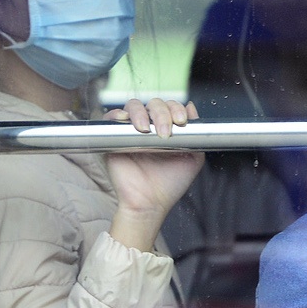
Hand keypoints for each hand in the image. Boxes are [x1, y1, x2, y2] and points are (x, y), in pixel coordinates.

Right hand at [104, 98, 203, 250]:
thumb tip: (191, 107)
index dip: (176, 109)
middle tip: (165, 132)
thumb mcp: (193, 158)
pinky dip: (117, 115)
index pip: (170, 107)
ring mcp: (130, 132)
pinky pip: (110, 117)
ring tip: (146, 130)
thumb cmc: (170, 184)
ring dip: (141, 113)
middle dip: (162, 113)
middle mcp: (149, 127)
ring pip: (133, 106)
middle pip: (154, 104)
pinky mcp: (113, 139)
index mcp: (166, 129)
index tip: (182, 122)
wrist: (150, 203)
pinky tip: (128, 124)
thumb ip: (195, 134)